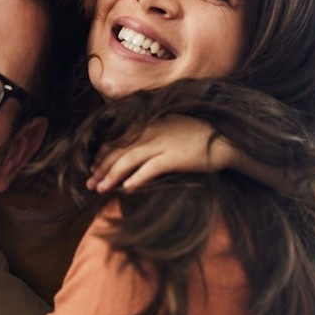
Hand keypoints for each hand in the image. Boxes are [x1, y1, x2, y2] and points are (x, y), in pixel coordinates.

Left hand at [87, 114, 225, 192]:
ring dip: (112, 176)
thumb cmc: (199, 137)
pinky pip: (150, 169)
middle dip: (101, 168)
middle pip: (119, 151)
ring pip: (128, 160)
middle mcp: (152, 132)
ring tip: (101, 189)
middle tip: (90, 184)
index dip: (103, 155)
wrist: (224, 140)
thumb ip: (154, 134)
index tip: (94, 169)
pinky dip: (136, 178)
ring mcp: (162, 144)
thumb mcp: (172, 129)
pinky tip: (126, 188)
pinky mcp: (174, 157)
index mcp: (150, 125)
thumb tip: (138, 147)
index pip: (118, 140)